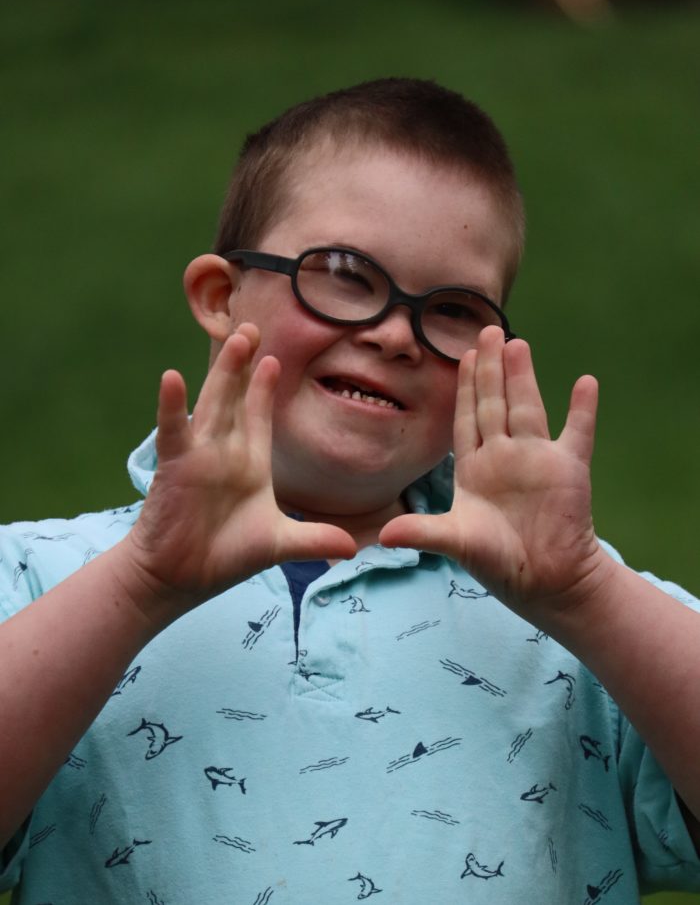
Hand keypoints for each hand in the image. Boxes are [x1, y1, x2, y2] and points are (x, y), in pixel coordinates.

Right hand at [124, 324, 355, 621]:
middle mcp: (225, 452)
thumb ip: (314, 539)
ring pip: (214, 404)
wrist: (178, 579)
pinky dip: (172, 406)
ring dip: (224, 372)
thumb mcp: (278, 544)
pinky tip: (172, 377)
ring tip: (236, 338)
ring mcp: (200, 456)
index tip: (276, 358)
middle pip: (237, 398)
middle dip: (246, 363)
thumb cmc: (224, 556)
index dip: (266, 388)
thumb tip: (353, 548)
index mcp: (250, 464)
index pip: (259, 416)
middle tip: (254, 325)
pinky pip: (174, 431)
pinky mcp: (176, 467)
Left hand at [380, 327, 606, 624]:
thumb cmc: (496, 561)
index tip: (462, 354)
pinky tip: (586, 383)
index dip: (465, 387)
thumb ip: (422, 532)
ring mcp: (537, 459)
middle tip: (487, 329)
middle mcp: (505, 455)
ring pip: (528, 407)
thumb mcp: (456, 542)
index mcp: (475, 467)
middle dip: (490, 368)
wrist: (543, 581)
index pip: (468, 417)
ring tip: (518, 343)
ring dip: (524, 377)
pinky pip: (578, 433)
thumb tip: (381, 536)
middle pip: (495, 402)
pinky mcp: (569, 469)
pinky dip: (583, 410)